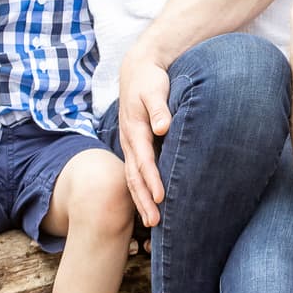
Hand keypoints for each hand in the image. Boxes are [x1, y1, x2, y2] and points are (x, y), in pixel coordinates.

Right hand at [117, 46, 170, 226]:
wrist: (137, 70)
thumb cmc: (149, 80)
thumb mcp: (154, 90)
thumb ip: (158, 109)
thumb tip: (162, 127)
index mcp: (135, 130)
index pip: (144, 161)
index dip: (152, 180)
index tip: (160, 198)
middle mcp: (130, 141)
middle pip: (135, 176)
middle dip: (144, 200)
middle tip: (155, 222)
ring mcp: (130, 144)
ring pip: (133, 178)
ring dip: (141, 199)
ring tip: (153, 222)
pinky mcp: (135, 145)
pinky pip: (135, 172)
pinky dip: (140, 189)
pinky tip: (149, 203)